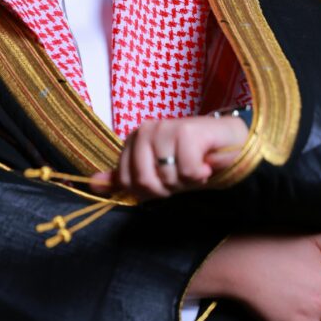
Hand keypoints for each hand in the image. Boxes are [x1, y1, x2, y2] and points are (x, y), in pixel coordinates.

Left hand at [90, 115, 248, 199]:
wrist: (228, 145)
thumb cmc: (190, 160)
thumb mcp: (156, 175)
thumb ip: (125, 179)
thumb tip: (93, 185)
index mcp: (134, 140)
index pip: (127, 182)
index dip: (149, 191)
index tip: (166, 180)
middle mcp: (146, 130)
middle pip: (143, 182)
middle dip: (167, 188)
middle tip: (182, 175)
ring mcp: (166, 128)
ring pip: (166, 178)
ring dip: (186, 181)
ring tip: (195, 167)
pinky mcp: (187, 132)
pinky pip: (186, 171)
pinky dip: (199, 174)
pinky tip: (205, 163)